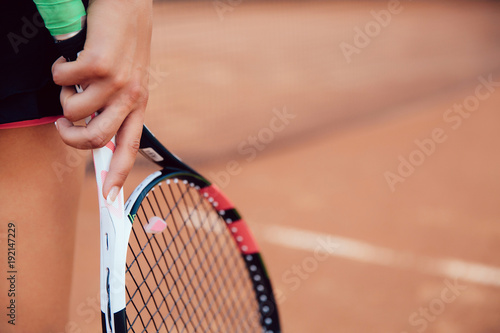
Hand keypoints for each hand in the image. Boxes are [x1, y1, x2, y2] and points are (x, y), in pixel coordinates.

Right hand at [52, 0, 152, 201]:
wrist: (128, 6)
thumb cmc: (122, 44)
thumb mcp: (126, 79)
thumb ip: (112, 105)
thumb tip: (88, 129)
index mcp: (138, 105)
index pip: (129, 148)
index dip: (117, 175)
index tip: (109, 198)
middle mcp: (131, 97)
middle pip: (95, 139)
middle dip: (70, 137)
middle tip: (61, 124)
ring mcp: (118, 81)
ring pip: (72, 109)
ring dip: (63, 94)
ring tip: (73, 77)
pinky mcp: (102, 63)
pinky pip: (63, 81)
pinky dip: (58, 70)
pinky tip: (70, 59)